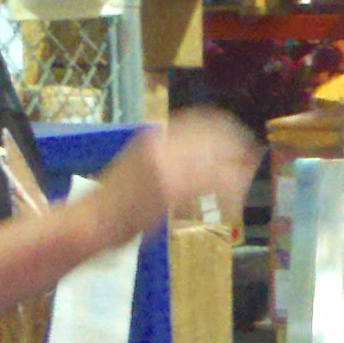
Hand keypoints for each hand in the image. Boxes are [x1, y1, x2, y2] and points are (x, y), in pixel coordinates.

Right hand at [83, 109, 260, 246]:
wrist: (91, 221)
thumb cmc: (115, 202)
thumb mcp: (142, 166)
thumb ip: (170, 158)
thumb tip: (202, 157)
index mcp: (155, 136)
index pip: (200, 121)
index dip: (227, 130)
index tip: (242, 139)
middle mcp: (161, 143)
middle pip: (214, 135)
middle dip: (237, 146)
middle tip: (252, 157)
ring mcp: (165, 164)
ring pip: (216, 159)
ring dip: (236, 169)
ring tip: (245, 180)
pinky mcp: (169, 188)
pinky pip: (208, 184)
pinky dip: (226, 189)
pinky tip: (233, 198)